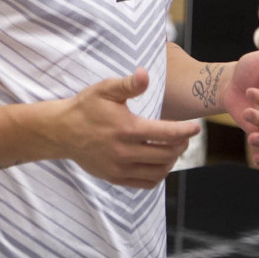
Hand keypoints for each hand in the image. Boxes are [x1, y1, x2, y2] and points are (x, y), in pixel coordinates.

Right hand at [59, 67, 200, 189]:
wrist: (62, 132)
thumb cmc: (86, 107)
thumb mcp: (105, 89)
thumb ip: (128, 84)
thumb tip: (145, 74)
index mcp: (127, 129)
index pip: (167, 134)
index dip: (186, 131)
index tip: (196, 127)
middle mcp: (125, 152)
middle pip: (167, 154)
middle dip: (181, 144)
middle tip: (184, 135)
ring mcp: (120, 168)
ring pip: (159, 172)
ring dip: (172, 160)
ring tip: (173, 148)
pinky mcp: (115, 178)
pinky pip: (146, 183)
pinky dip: (158, 175)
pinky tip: (159, 162)